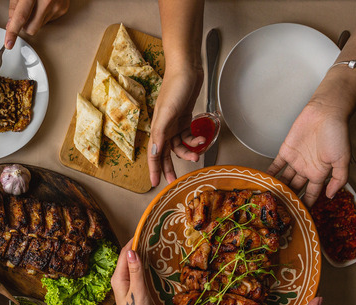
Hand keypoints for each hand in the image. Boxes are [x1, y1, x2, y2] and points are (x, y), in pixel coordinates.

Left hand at [5, 0, 68, 48]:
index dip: (13, 31)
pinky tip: (46, 4)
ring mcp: (57, 6)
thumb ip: (14, 7)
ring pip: (40, 26)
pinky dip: (44, 15)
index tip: (9, 43)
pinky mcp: (63, 9)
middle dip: (25, 25)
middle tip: (25, 13)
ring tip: (38, 4)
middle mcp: (47, 1)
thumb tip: (11, 24)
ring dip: (36, 19)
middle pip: (31, 28)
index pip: (21, 17)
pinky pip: (49, 21)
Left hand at [110, 241, 153, 304]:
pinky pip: (138, 273)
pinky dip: (145, 266)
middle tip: (153, 236)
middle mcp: (120, 279)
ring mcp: (127, 285)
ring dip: (142, 255)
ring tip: (155, 246)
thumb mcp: (138, 291)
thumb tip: (132, 250)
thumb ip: (136, 271)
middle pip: (128, 257)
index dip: (133, 240)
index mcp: (118, 278)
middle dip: (138, 246)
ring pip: (133, 265)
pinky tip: (155, 264)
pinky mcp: (134, 290)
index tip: (145, 230)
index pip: (124, 253)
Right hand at [148, 65, 202, 186]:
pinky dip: (195, 139)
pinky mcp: (184, 118)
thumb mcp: (168, 113)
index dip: (154, 169)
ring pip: (179, 145)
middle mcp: (164, 128)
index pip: (154, 154)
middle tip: (175, 180)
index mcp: (157, 128)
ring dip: (188, 151)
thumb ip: (161, 134)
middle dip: (170, 167)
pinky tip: (202, 138)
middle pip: (165, 153)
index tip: (155, 183)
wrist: (187, 69)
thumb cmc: (175, 88)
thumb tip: (154, 153)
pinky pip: (188, 135)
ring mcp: (175, 123)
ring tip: (198, 152)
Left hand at [268, 100, 350, 205]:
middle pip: (295, 189)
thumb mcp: (342, 159)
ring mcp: (295, 161)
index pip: (311, 194)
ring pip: (284, 179)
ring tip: (267, 200)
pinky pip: (275, 166)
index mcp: (320, 173)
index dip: (305, 205)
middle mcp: (306, 169)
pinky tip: (262, 182)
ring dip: (277, 189)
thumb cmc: (336, 134)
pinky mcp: (285, 151)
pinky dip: (269, 174)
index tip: (298, 216)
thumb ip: (339, 179)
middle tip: (277, 211)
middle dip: (288, 199)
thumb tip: (331, 196)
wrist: (325, 113)